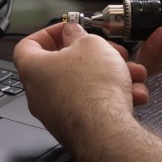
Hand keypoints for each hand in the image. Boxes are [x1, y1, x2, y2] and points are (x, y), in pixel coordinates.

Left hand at [13, 22, 148, 146]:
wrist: (106, 132)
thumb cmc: (92, 88)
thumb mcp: (90, 44)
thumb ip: (78, 34)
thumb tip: (72, 32)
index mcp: (33, 69)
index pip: (28, 45)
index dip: (48, 34)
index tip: (68, 30)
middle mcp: (39, 93)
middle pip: (64, 66)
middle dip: (93, 56)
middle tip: (110, 50)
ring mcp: (56, 113)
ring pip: (84, 86)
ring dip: (110, 76)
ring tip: (132, 73)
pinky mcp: (75, 128)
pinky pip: (93, 106)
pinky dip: (113, 97)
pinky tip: (133, 94)